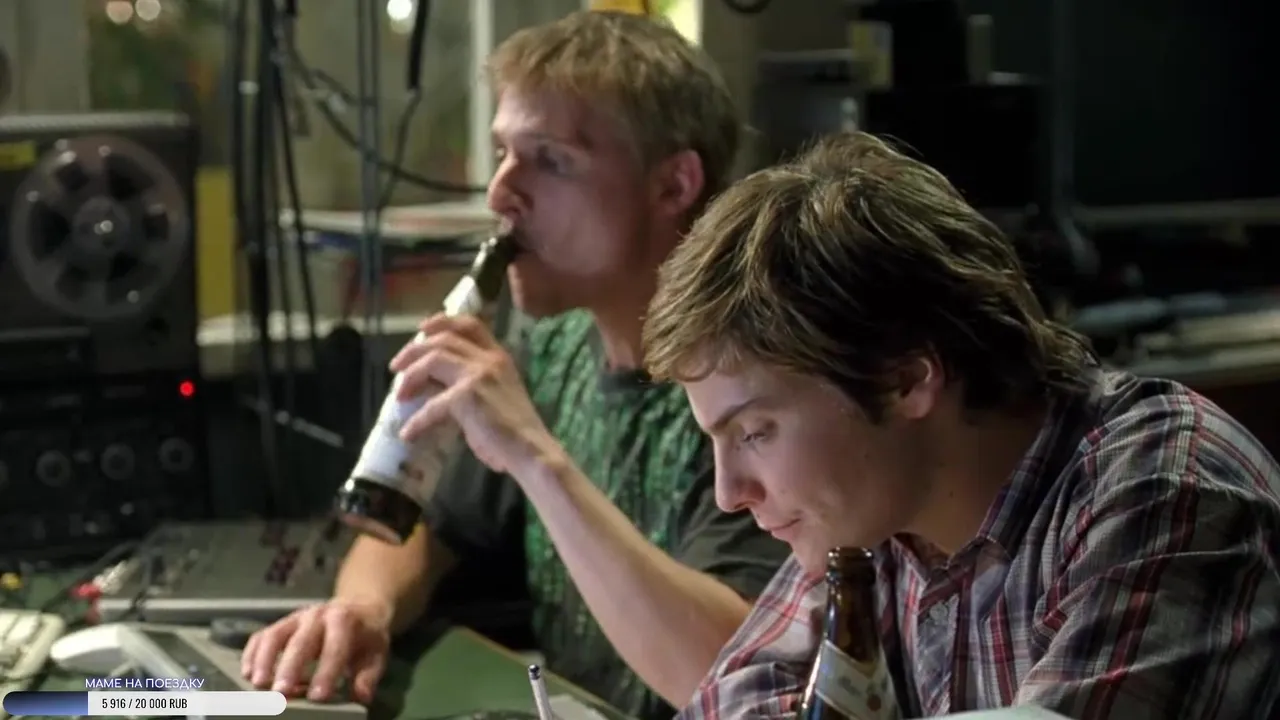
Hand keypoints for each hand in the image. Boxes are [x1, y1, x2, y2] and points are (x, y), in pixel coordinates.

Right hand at [241, 599, 390, 702]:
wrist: (358, 608)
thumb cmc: (365, 637)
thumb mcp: (376, 654)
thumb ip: (368, 676)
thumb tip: (361, 696)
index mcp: (344, 621)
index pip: (335, 647)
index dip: (326, 671)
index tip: (318, 696)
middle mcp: (318, 615)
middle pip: (301, 641)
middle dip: (290, 668)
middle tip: (281, 694)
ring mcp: (296, 618)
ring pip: (275, 635)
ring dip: (264, 660)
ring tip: (259, 684)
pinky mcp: (282, 624)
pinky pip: (262, 635)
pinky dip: (252, 653)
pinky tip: (247, 673)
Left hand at [389, 314, 554, 477]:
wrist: (531, 451)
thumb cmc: (513, 431)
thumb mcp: (492, 396)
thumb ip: (466, 384)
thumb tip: (431, 386)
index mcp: (499, 357)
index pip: (470, 325)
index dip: (443, 321)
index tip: (422, 329)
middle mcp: (489, 359)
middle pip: (443, 339)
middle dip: (414, 350)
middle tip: (396, 366)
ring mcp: (479, 374)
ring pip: (433, 360)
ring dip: (411, 377)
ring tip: (399, 395)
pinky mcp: (468, 396)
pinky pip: (432, 405)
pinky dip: (417, 421)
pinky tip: (408, 434)